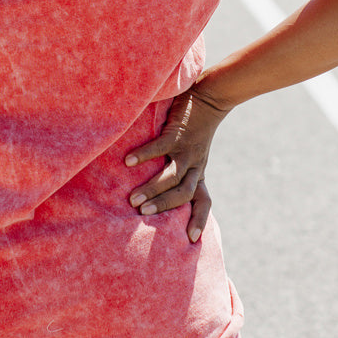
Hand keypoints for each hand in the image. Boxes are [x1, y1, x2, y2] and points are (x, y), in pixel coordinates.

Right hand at [125, 85, 228, 242]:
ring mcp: (186, 150)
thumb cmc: (195, 128)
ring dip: (152, 188)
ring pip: (172, 175)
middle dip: (163, 206)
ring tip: (132, 199)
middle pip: (183, 193)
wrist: (210, 97)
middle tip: (142, 215)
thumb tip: (157, 191)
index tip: (192, 239)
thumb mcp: (192, 154)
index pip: (204, 201)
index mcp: (198, 172)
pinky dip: (144, 155)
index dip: (200, 219)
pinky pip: (160, 147)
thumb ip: (179, 170)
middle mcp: (194, 165)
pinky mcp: (177, 133)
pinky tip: (127, 161)